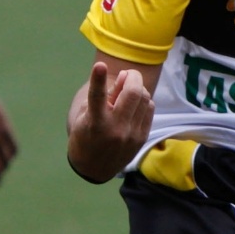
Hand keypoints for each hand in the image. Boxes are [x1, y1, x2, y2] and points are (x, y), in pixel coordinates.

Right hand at [68, 62, 153, 182]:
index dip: (98, 79)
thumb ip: (104, 96)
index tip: (100, 65)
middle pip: (133, 93)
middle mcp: (115, 128)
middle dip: (133, 77)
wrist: (94, 168)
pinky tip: (134, 104)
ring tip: (128, 90)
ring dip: (138, 88)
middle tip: (128, 74)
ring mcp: (131, 134)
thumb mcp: (85, 116)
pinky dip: (144, 100)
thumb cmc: (85, 136)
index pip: (97, 97)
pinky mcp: (141, 137)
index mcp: (95, 122)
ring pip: (145, 98)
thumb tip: (126, 76)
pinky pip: (150, 108)